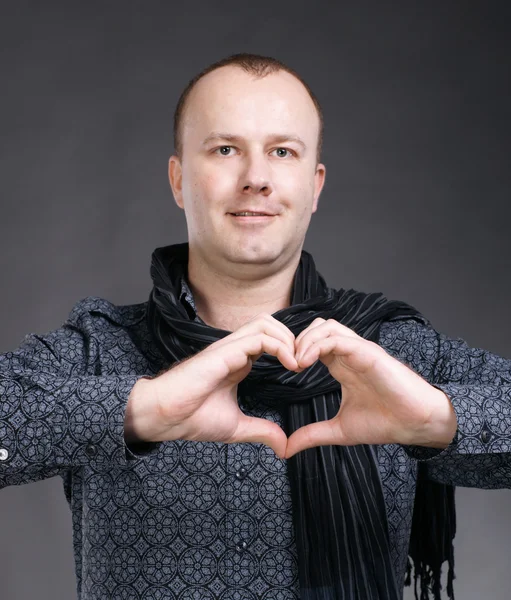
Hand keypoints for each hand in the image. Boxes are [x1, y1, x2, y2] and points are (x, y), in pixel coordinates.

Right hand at [125, 313, 297, 457]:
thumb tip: (283, 445)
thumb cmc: (191, 418)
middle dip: (292, 338)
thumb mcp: (236, 427)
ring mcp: (229, 348)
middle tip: (304, 363)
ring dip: (288, 339)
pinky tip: (290, 365)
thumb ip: (261, 431)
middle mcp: (235, 350)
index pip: (269, 341)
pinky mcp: (225, 351)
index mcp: (238, 362)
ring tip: (298, 362)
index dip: (289, 350)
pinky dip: (280, 346)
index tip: (302, 371)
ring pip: (266, 323)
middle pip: (269, 324)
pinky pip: (259, 337)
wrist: (164, 417)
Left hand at [286, 318, 457, 457]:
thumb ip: (312, 435)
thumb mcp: (339, 430)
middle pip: (317, 328)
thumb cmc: (385, 423)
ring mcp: (359, 350)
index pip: (314, 343)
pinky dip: (318, 345)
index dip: (295, 351)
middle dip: (297, 340)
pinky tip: (306, 362)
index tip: (284, 371)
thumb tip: (286, 449)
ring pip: (327, 326)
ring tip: (296, 362)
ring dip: (306, 339)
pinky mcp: (369, 352)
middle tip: (287, 364)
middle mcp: (350, 353)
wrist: (416, 425)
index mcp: (342, 365)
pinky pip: (339, 338)